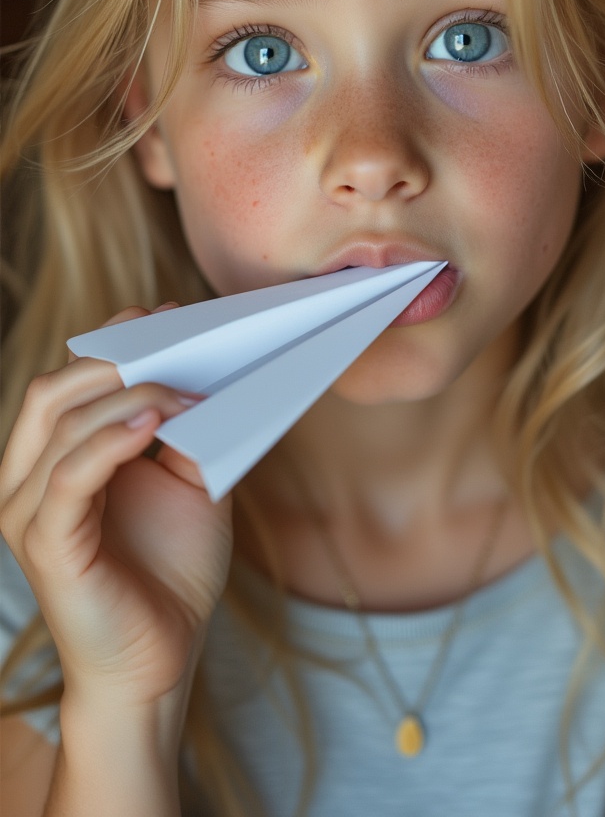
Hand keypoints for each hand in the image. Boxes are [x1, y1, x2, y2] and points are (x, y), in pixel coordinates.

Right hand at [0, 306, 233, 709]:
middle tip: (172, 336)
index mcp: (54, 460)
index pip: (66, 383)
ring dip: (125, 395)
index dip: (109, 343)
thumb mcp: (186, 483)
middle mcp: (28, 481)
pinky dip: (111, 439)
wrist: (161, 662)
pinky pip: (71, 475)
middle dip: (111, 357)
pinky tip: (154, 421)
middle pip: (51, 391)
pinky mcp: (47, 544)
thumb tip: (205, 371)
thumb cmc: (170, 574)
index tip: (165, 315)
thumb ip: (184, 432)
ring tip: (182, 386)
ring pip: (59, 423)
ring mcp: (30, 513)